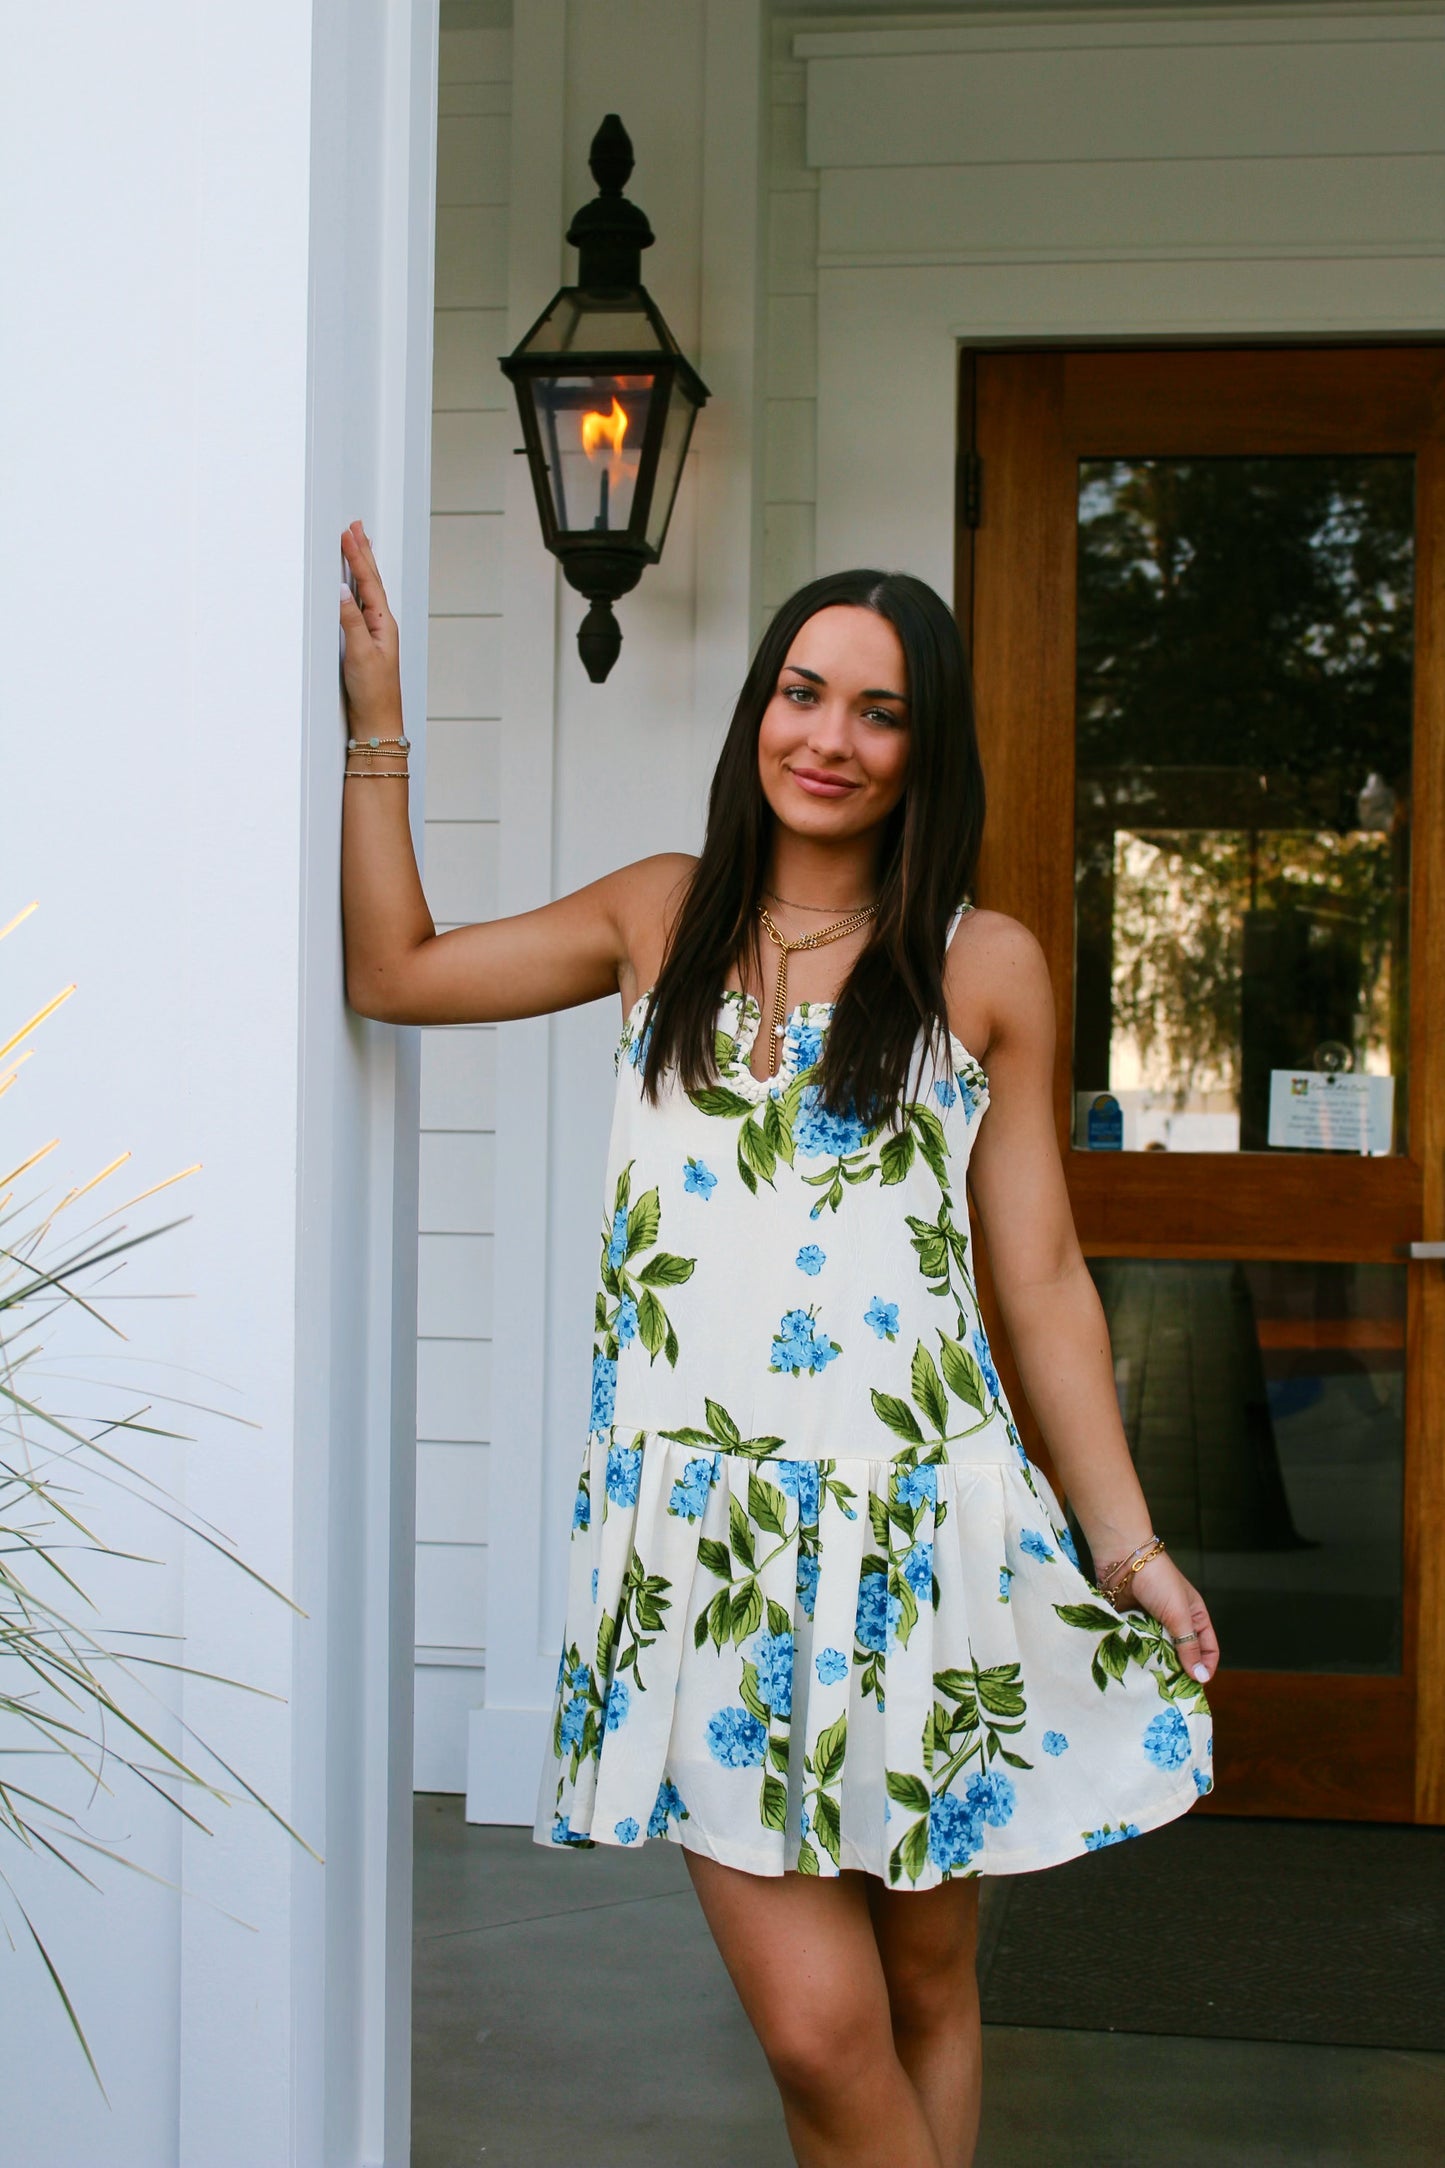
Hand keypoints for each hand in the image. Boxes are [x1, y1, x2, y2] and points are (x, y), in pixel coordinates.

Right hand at [339, 521, 401, 729]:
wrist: (377, 722)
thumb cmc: (374, 693)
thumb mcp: (360, 653)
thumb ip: (350, 621)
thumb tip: (340, 589)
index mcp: (383, 623)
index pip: (369, 582)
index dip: (357, 556)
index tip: (348, 533)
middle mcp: (381, 625)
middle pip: (371, 581)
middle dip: (362, 552)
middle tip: (356, 527)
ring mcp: (373, 634)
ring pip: (366, 591)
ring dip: (360, 566)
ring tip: (356, 544)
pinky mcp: (363, 644)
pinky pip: (359, 606)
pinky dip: (355, 588)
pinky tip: (352, 585)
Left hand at [1121, 1553, 1218, 1684]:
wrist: (1122, 1557)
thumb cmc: (1157, 1580)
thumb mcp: (1179, 1614)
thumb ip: (1188, 1645)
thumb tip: (1200, 1677)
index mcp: (1194, 1616)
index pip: (1207, 1648)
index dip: (1205, 1667)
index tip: (1195, 1686)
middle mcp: (1175, 1621)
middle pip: (1181, 1654)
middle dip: (1177, 1669)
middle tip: (1169, 1688)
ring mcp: (1152, 1622)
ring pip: (1157, 1652)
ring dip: (1154, 1663)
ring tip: (1150, 1679)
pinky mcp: (1131, 1622)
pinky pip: (1136, 1644)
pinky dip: (1135, 1653)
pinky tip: (1132, 1664)